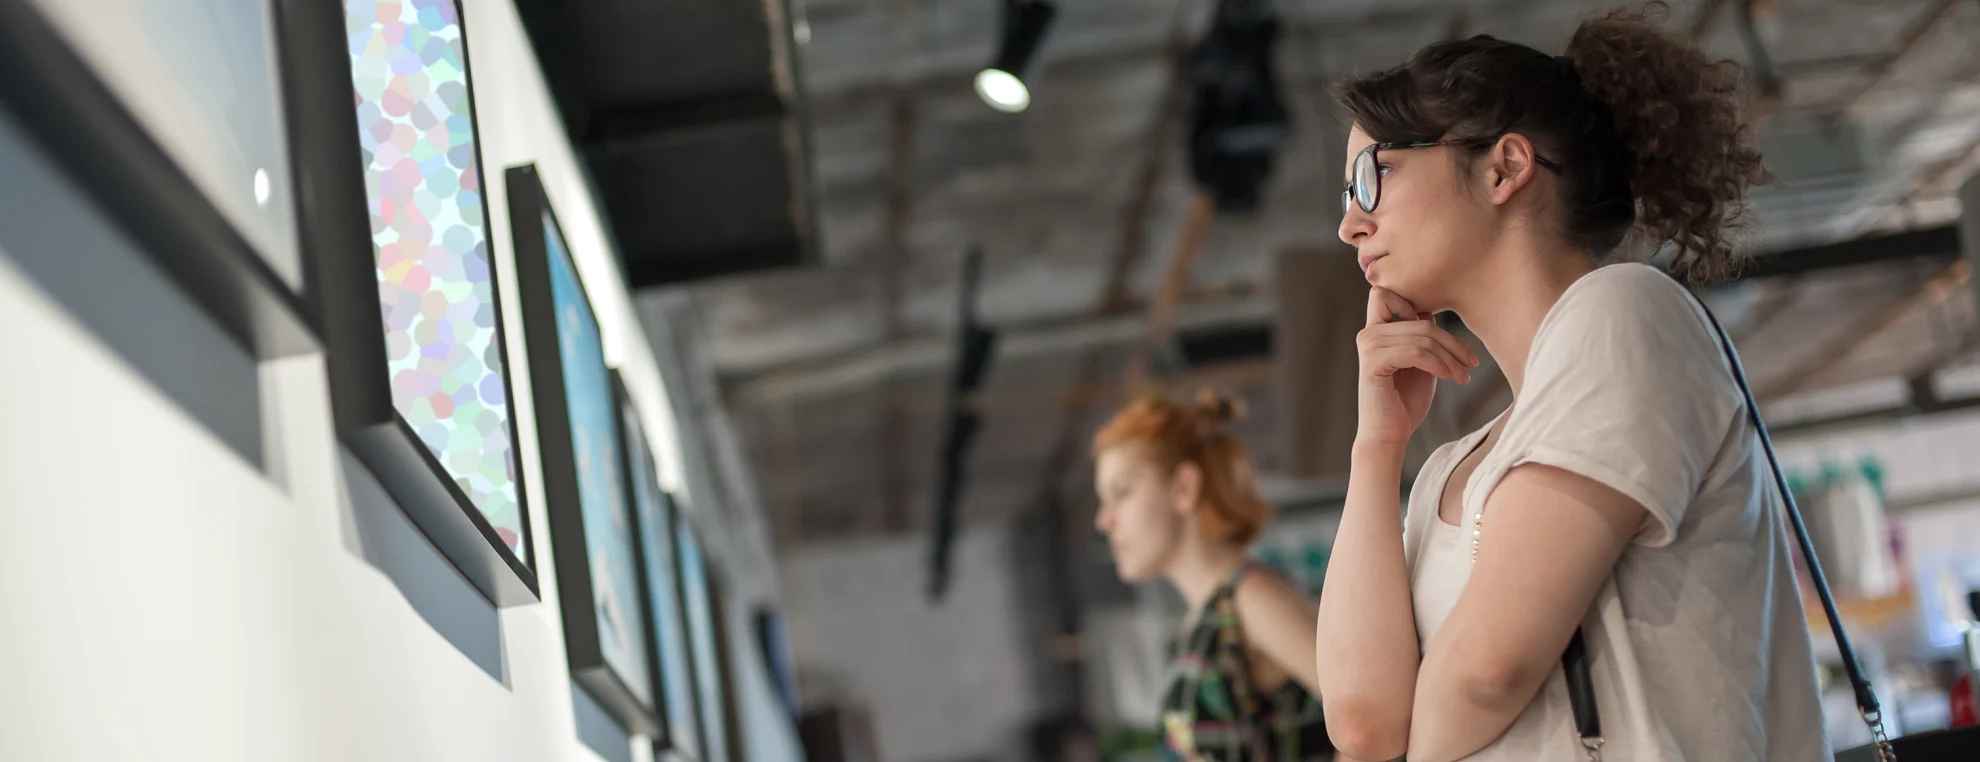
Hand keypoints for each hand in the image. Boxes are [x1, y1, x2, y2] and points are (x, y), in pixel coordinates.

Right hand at [1355, 288, 1477, 448]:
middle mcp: (1368, 333)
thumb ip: (1420, 337)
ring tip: (1462, 375)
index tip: (1439, 336)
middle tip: (1469, 363)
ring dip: (1449, 356)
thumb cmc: (1404, 401)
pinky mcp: (1374, 363)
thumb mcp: (1418, 362)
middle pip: (1421, 319)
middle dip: (1451, 342)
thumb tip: (1430, 314)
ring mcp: (1369, 346)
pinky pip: (1416, 352)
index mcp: (1376, 330)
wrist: (1389, 435)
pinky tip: (1449, 378)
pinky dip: (1438, 364)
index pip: (1390, 293)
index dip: (1415, 304)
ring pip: (1422, 335)